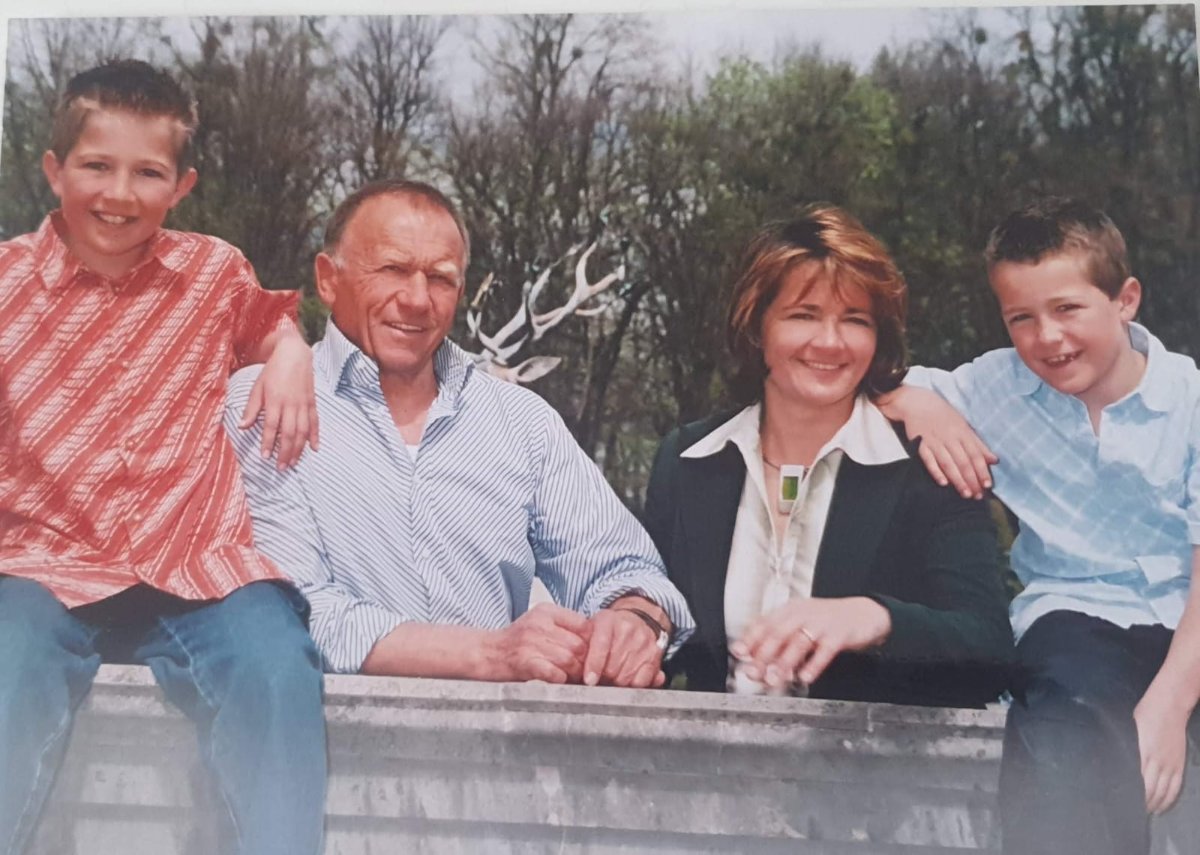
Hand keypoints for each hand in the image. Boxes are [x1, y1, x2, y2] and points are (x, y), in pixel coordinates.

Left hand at [239, 335, 318, 468]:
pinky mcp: (312, 403)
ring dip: (298, 448)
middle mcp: (291, 404)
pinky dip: (315, 436)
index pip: (271, 426)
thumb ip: (251, 408)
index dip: (267, 443)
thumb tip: (242, 426)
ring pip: (303, 431)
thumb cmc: (273, 370)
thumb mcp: (257, 387)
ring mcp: (304, 404)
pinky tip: (314, 448)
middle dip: (285, 452)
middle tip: (281, 468)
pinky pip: (315, 422)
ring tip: (294, 462)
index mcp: (275, 400)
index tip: (264, 457)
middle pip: (289, 433)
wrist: (295, 353)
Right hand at [488, 603, 591, 682]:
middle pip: (579, 645)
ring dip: (574, 674)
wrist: (487, 653)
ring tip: (573, 678)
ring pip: (569, 661)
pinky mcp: (525, 662)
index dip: (592, 643)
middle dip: (585, 662)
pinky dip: (561, 680)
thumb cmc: (517, 641)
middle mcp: (539, 624)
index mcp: (546, 611)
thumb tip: (596, 640)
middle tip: (586, 671)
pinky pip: (555, 674)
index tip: (593, 654)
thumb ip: (565, 627)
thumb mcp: (540, 623)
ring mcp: (531, 643)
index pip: (584, 625)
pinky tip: (558, 681)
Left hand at [582, 606, 666, 687]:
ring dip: (616, 683)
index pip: (601, 646)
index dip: (594, 665)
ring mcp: (643, 642)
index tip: (589, 680)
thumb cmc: (608, 629)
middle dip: (603, 677)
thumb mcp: (591, 628)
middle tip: (600, 676)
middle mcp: (628, 629)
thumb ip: (580, 646)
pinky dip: (633, 685)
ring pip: (626, 677)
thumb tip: (573, 666)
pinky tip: (627, 678)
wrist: (636, 618)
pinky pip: (642, 681)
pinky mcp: (655, 655)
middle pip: (612, 667)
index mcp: (607, 621)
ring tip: (612, 676)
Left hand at [732, 596, 891, 687]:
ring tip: (775, 679)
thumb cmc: (828, 622)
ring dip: (784, 663)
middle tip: (755, 673)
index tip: (739, 653)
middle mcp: (804, 614)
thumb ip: (780, 639)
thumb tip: (755, 658)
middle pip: (778, 633)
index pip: (765, 623)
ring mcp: (822, 624)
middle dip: (763, 655)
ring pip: (798, 643)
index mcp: (791, 610)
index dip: (750, 638)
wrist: (865, 614)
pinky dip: (813, 664)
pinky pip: (824, 651)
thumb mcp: (802, 623)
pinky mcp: (839, 635)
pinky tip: (805, 677)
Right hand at [876, 386, 996, 499]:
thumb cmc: (943, 415)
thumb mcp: (963, 425)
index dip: (982, 470)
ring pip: (948, 463)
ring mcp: (934, 441)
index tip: (988, 485)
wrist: (917, 403)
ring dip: (957, 480)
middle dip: (972, 479)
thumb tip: (994, 459)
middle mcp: (950, 437)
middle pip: (963, 461)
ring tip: (965, 494)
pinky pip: (928, 460)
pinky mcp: (920, 444)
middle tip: (977, 495)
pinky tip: (943, 483)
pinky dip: (936, 471)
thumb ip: (978, 444)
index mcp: (962, 432)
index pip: (975, 454)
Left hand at [1134, 684, 1191, 813]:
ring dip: (1155, 804)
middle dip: (1141, 803)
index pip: (1136, 780)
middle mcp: (1158, 762)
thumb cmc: (1145, 713)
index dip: (1130, 793)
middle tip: (1131, 812)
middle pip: (1150, 789)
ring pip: (1164, 791)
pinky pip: (1176, 786)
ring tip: (1146, 812)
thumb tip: (1115, 757)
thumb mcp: (1129, 728)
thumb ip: (1125, 746)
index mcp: (1143, 753)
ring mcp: (1171, 764)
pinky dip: (1169, 798)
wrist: (1170, 705)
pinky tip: (1163, 805)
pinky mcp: (1179, 763)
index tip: (1121, 802)